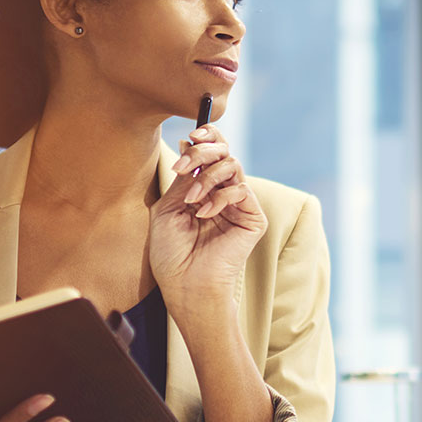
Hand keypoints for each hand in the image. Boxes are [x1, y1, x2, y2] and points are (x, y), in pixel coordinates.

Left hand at [150, 124, 267, 306]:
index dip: (206, 136)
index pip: (212, 152)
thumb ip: (183, 178)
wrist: (186, 285)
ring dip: (208, 176)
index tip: (190, 135)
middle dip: (204, 151)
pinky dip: (220, 197)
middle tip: (186, 165)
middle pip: (225, 151)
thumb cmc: (172, 254)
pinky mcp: (252, 218)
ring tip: (192, 199)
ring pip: (234, 165)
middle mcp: (222, 193)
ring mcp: (239, 205)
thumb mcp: (168, 208)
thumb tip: (190, 142)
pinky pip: (241, 190)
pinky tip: (204, 214)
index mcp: (203, 189)